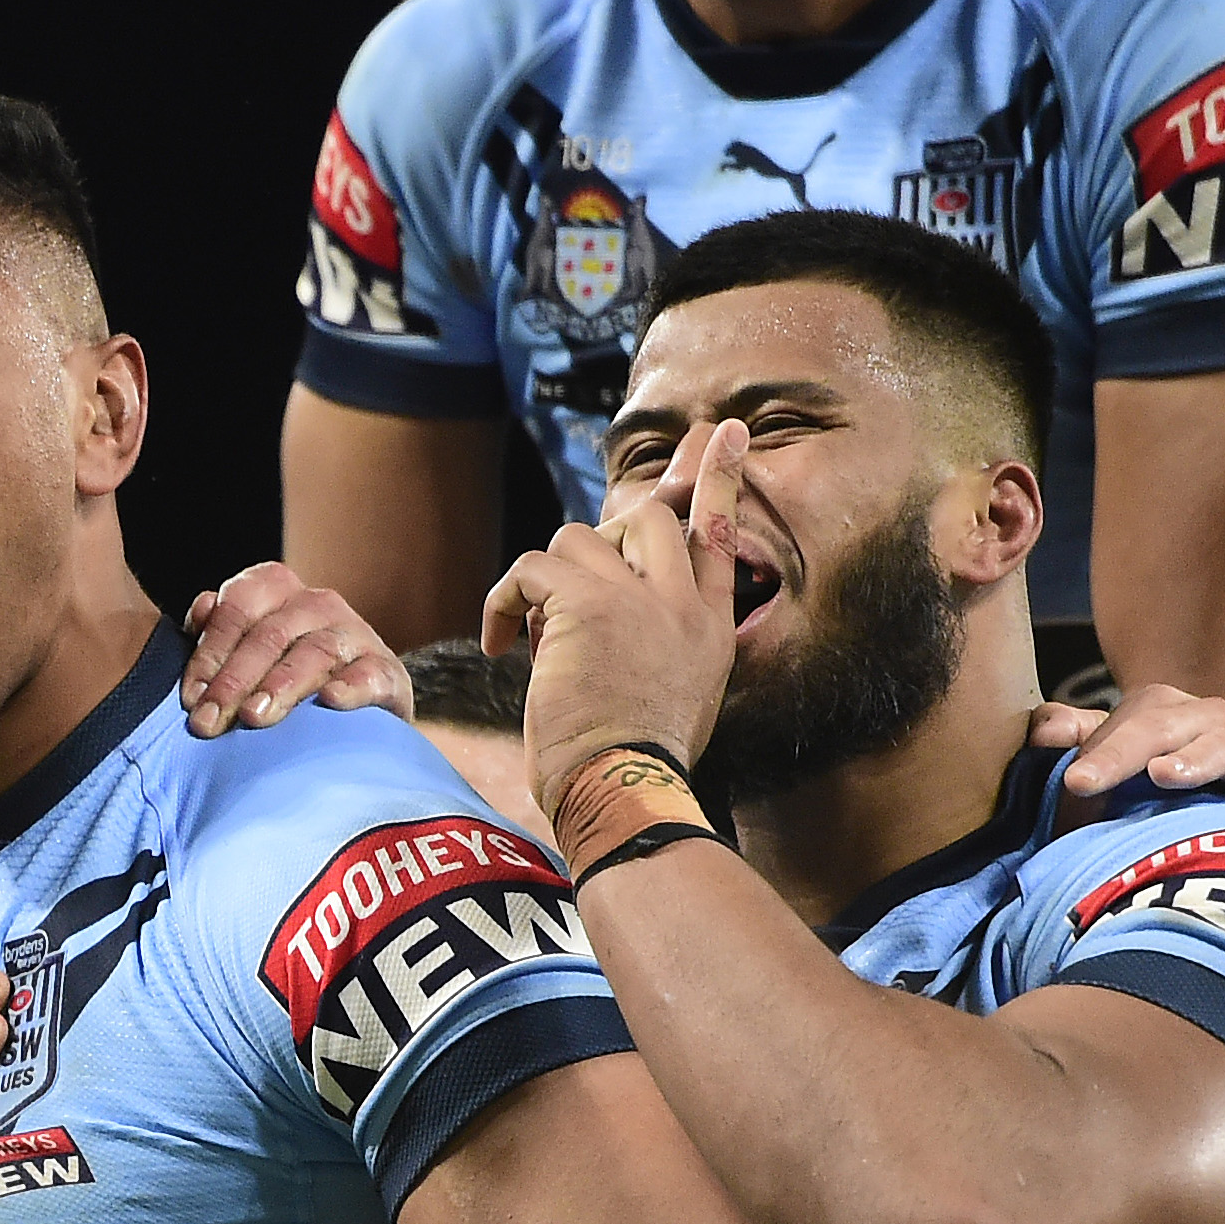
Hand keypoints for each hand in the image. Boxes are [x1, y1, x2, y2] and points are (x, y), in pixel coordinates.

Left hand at [182, 563, 412, 734]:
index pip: (238, 607)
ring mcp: (355, 634)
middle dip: (234, 681)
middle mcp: (317, 604)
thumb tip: (200, 611)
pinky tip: (330, 702)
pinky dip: (351, 687)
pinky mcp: (387, 670)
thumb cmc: (281, 677)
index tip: (191, 699)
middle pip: (270, 635)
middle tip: (210, 722)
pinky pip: (369, 674)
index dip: (211, 653)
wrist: (354, 711)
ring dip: (281, 686)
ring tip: (255, 717)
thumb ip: (217, 633)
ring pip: (314, 652)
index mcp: (276, 589)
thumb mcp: (245, 651)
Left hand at [485, 418, 749, 819]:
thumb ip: (656, 647)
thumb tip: (597, 614)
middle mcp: (679, 603)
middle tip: (568, 592)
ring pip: (578, 537)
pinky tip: (501, 645)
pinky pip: (530, 570)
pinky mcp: (586, 604)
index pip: (719, 534)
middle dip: (604, 538)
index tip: (723, 434)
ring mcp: (636, 598)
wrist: (620, 790)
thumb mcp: (672, 701)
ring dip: (547, 583)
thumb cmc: (631, 767)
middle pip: (647, 518)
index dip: (718, 481)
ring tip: (539, 638)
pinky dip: (505, 602)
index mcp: (707, 628)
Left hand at [1035, 684, 1224, 826]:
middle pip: (1172, 726)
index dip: (1101, 749)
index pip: (1133, 720)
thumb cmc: (1169, 806)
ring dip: (1199, 759)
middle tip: (1088, 781)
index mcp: (1169, 716)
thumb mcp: (1118, 779)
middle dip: (1128, 751)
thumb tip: (1041, 730)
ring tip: (1164, 775)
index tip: (1073, 782)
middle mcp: (1214, 723)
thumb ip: (1082, 749)